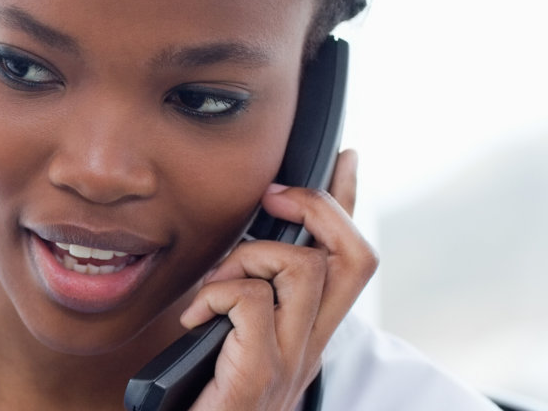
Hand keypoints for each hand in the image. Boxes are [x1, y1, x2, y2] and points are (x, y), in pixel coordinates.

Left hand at [178, 149, 374, 409]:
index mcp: (305, 338)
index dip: (351, 205)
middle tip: (274, 198)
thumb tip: (227, 256)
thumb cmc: (198, 407)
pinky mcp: (257, 379)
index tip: (345, 161)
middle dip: (319, 208)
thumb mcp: (225, 344)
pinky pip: (251, 304)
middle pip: (352, 258)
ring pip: (304, 270)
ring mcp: (289, 366)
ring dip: (251, 257)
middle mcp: (309, 350)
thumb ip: (238, 304)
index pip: (350, 261)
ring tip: (215, 285)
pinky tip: (195, 317)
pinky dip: (218, 295)